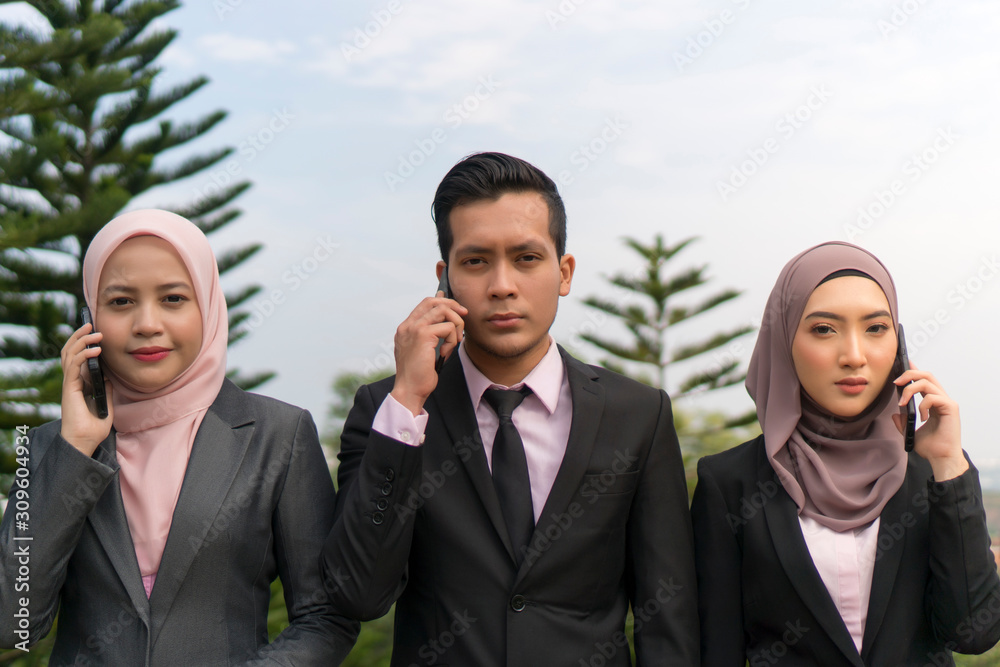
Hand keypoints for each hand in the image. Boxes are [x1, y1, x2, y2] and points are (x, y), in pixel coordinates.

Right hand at [59, 323, 113, 455]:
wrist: (85, 442)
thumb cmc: (94, 428)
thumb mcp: (105, 405)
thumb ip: (105, 390)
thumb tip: (110, 377)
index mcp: (79, 384)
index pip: (78, 358)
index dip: (84, 344)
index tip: (95, 332)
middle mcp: (72, 381)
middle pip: (70, 352)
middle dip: (79, 336)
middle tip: (90, 324)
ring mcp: (69, 384)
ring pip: (69, 355)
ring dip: (81, 341)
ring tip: (93, 331)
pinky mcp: (69, 388)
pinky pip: (73, 366)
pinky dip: (84, 355)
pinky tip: (96, 350)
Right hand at [390, 292, 466, 414]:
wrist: (410, 390)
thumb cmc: (418, 375)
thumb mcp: (423, 350)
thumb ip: (431, 334)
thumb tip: (446, 322)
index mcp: (406, 328)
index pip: (425, 303)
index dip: (443, 301)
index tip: (457, 310)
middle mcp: (408, 325)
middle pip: (434, 301)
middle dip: (453, 306)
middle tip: (464, 316)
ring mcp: (414, 328)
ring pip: (443, 311)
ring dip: (455, 325)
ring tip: (453, 342)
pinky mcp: (423, 335)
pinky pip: (448, 327)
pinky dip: (452, 340)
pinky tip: (445, 353)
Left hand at [893, 362, 966, 480]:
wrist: (941, 459)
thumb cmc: (930, 447)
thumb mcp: (910, 432)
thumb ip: (903, 422)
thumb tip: (895, 414)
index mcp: (933, 402)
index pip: (924, 379)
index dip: (914, 369)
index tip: (903, 362)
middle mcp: (941, 399)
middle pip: (927, 374)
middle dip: (909, 373)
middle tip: (895, 382)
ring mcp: (947, 402)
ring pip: (927, 382)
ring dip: (910, 389)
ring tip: (902, 403)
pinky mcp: (951, 408)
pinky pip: (932, 397)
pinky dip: (922, 404)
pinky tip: (922, 417)